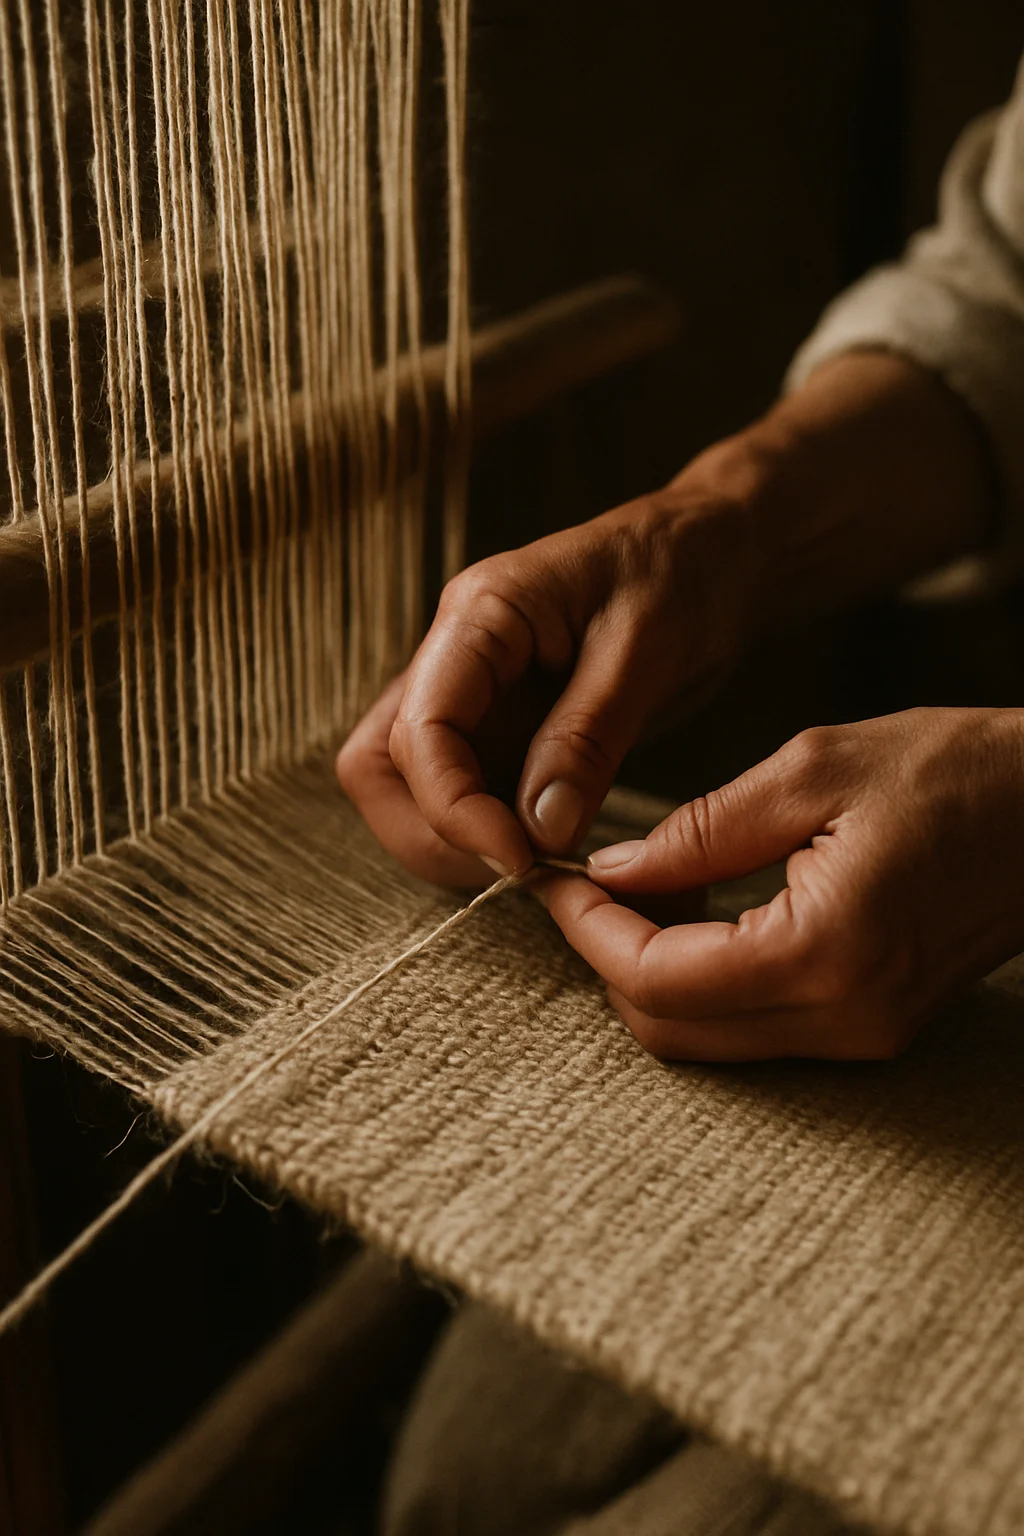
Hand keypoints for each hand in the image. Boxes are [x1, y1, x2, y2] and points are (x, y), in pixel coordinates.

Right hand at [337, 482, 757, 885]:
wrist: (719, 547)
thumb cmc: (687, 571)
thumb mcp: (648, 651)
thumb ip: (586, 739)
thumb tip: (538, 832)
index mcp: (481, 614)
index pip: (418, 730)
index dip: (453, 809)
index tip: (520, 859)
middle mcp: (456, 654)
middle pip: (381, 765)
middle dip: (436, 832)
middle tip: (521, 868)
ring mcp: (473, 691)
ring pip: (412, 785)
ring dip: (459, 840)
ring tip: (542, 862)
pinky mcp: (502, 724)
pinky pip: (468, 789)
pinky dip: (495, 832)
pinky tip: (553, 848)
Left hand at [539, 708, 1023, 1060]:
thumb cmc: (955, 771)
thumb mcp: (813, 770)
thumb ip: (700, 830)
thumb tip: (611, 871)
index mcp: (823, 952)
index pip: (656, 979)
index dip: (587, 932)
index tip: (554, 879)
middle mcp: (842, 1018)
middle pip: (670, 1030)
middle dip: (609, 960)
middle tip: (583, 885)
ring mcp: (863, 1035)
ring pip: (708, 1040)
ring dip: (653, 973)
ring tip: (636, 890)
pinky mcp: (874, 1027)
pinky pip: (756, 1026)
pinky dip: (705, 979)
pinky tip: (698, 910)